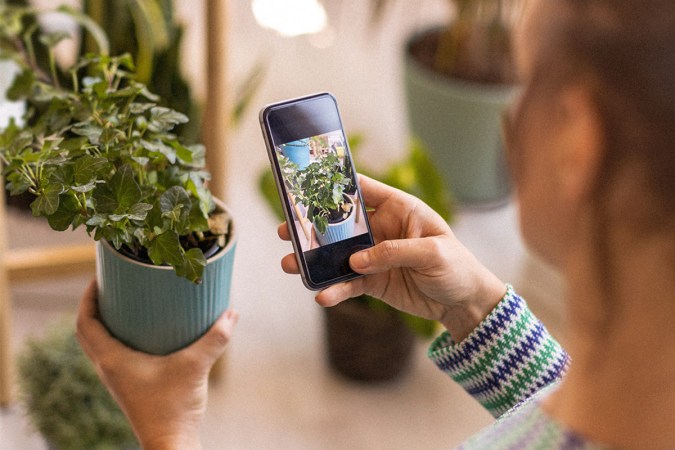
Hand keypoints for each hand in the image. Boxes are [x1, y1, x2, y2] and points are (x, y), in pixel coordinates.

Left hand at [76, 280, 237, 449]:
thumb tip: (231, 313)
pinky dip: (118, 337)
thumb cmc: (174, 408)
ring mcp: (116, 378)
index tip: (97, 278)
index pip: (86, 324)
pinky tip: (143, 331)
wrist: (171, 442)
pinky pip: (113, 354)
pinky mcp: (128, 385)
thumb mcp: (196, 366)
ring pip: (98, 344)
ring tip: (123, 303)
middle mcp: (108, 368)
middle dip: (93, 307)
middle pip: (87, 332)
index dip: (87, 299)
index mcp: (112, 360)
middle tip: (109, 286)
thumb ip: (215, 338)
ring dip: (103, 323)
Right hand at [279, 175, 504, 340]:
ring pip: (337, 254)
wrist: (464, 303)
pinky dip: (334, 290)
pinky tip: (321, 295)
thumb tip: (356, 260)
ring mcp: (374, 256)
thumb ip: (394, 252)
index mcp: (398, 209)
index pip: (363, 189)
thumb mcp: (433, 253)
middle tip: (286, 229)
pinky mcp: (373, 281)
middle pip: (340, 222)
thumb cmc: (457, 267)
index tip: (307, 185)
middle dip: (312, 225)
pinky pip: (348, 284)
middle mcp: (381, 229)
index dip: (336, 185)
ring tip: (290, 264)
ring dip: (313, 259)